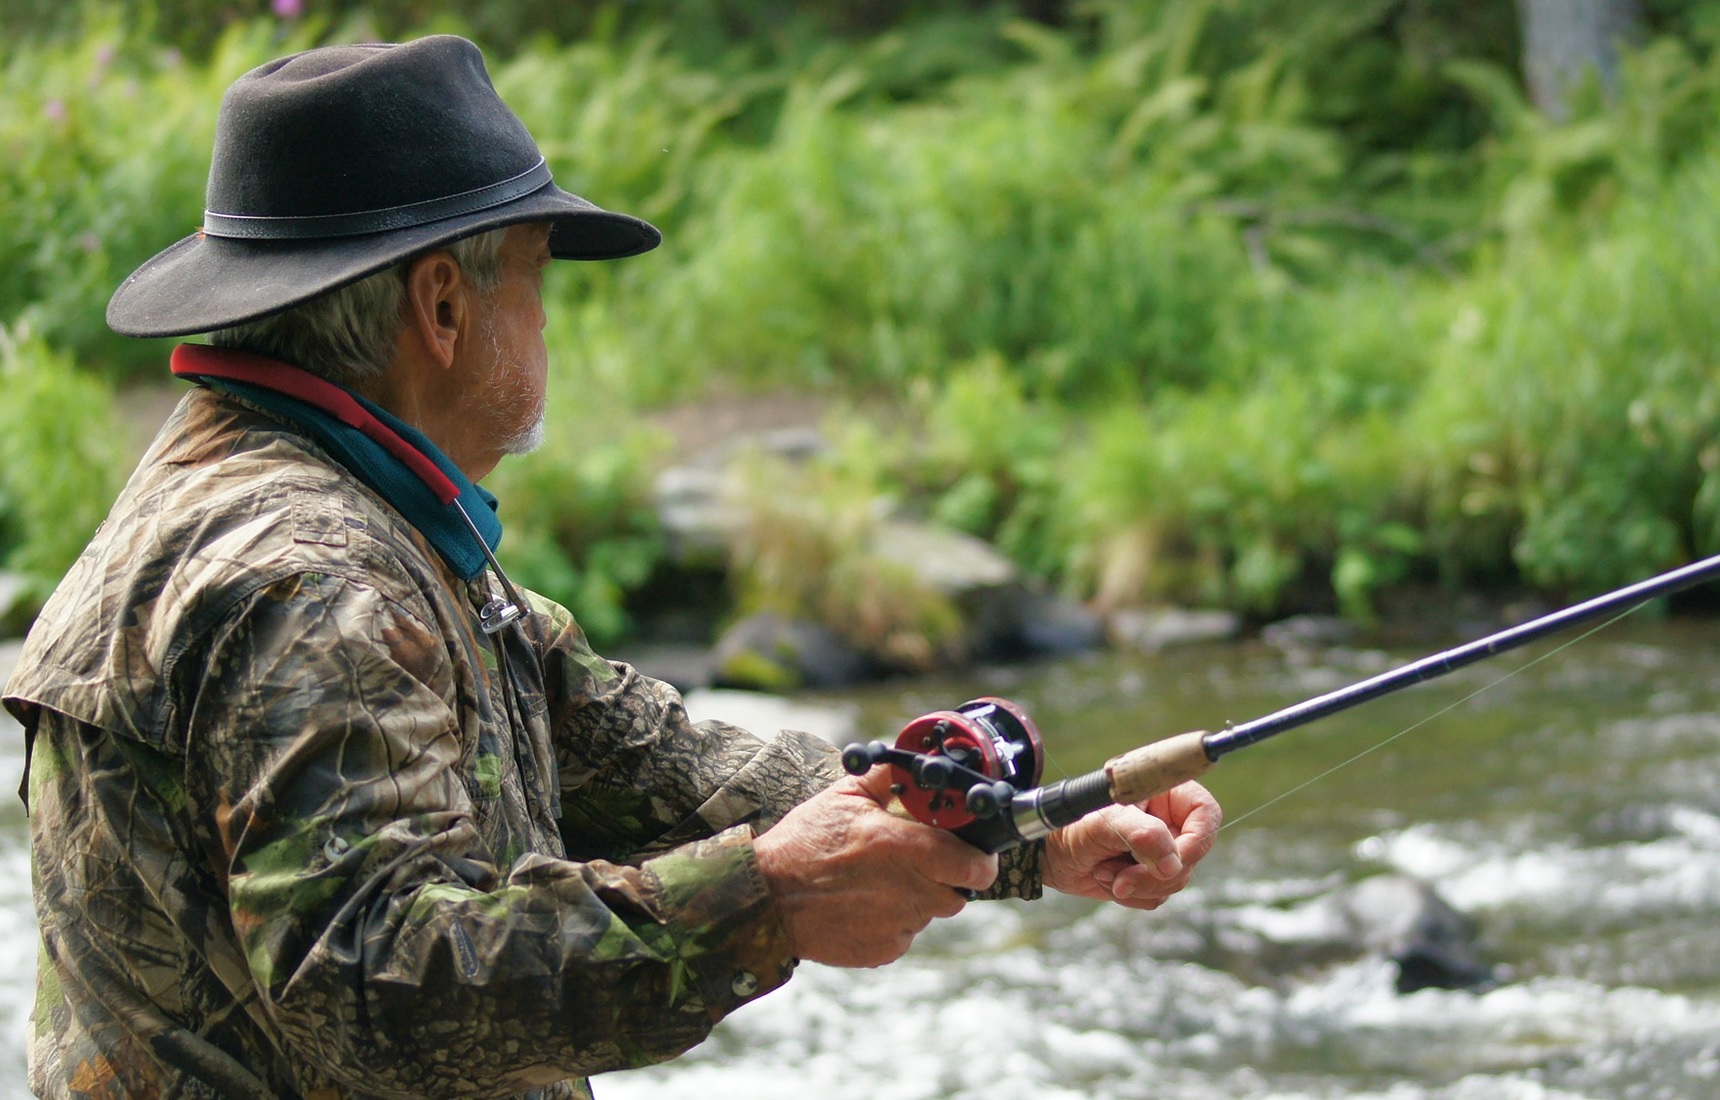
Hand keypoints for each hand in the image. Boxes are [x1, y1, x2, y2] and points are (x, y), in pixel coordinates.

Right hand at [754, 764, 998, 967]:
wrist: (766, 898)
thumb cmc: (804, 842)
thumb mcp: (843, 797)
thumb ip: (885, 779)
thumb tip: (911, 763)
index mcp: (904, 848)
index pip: (975, 866)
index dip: (981, 861)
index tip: (974, 853)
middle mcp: (909, 891)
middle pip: (957, 893)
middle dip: (947, 879)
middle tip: (918, 864)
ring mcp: (897, 925)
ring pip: (929, 914)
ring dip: (918, 899)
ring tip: (880, 883)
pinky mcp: (883, 951)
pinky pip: (904, 935)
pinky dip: (893, 922)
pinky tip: (863, 905)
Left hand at [1042, 781, 1220, 908]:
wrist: (1047, 855)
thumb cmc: (1071, 826)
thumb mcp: (1104, 823)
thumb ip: (1142, 835)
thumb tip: (1174, 864)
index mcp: (1161, 794)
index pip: (1204, 812)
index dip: (1200, 837)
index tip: (1179, 857)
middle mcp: (1166, 821)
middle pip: (1192, 854)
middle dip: (1155, 873)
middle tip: (1123, 877)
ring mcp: (1159, 851)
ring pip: (1176, 880)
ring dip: (1138, 884)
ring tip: (1104, 872)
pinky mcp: (1150, 876)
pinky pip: (1159, 896)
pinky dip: (1133, 896)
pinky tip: (1107, 880)